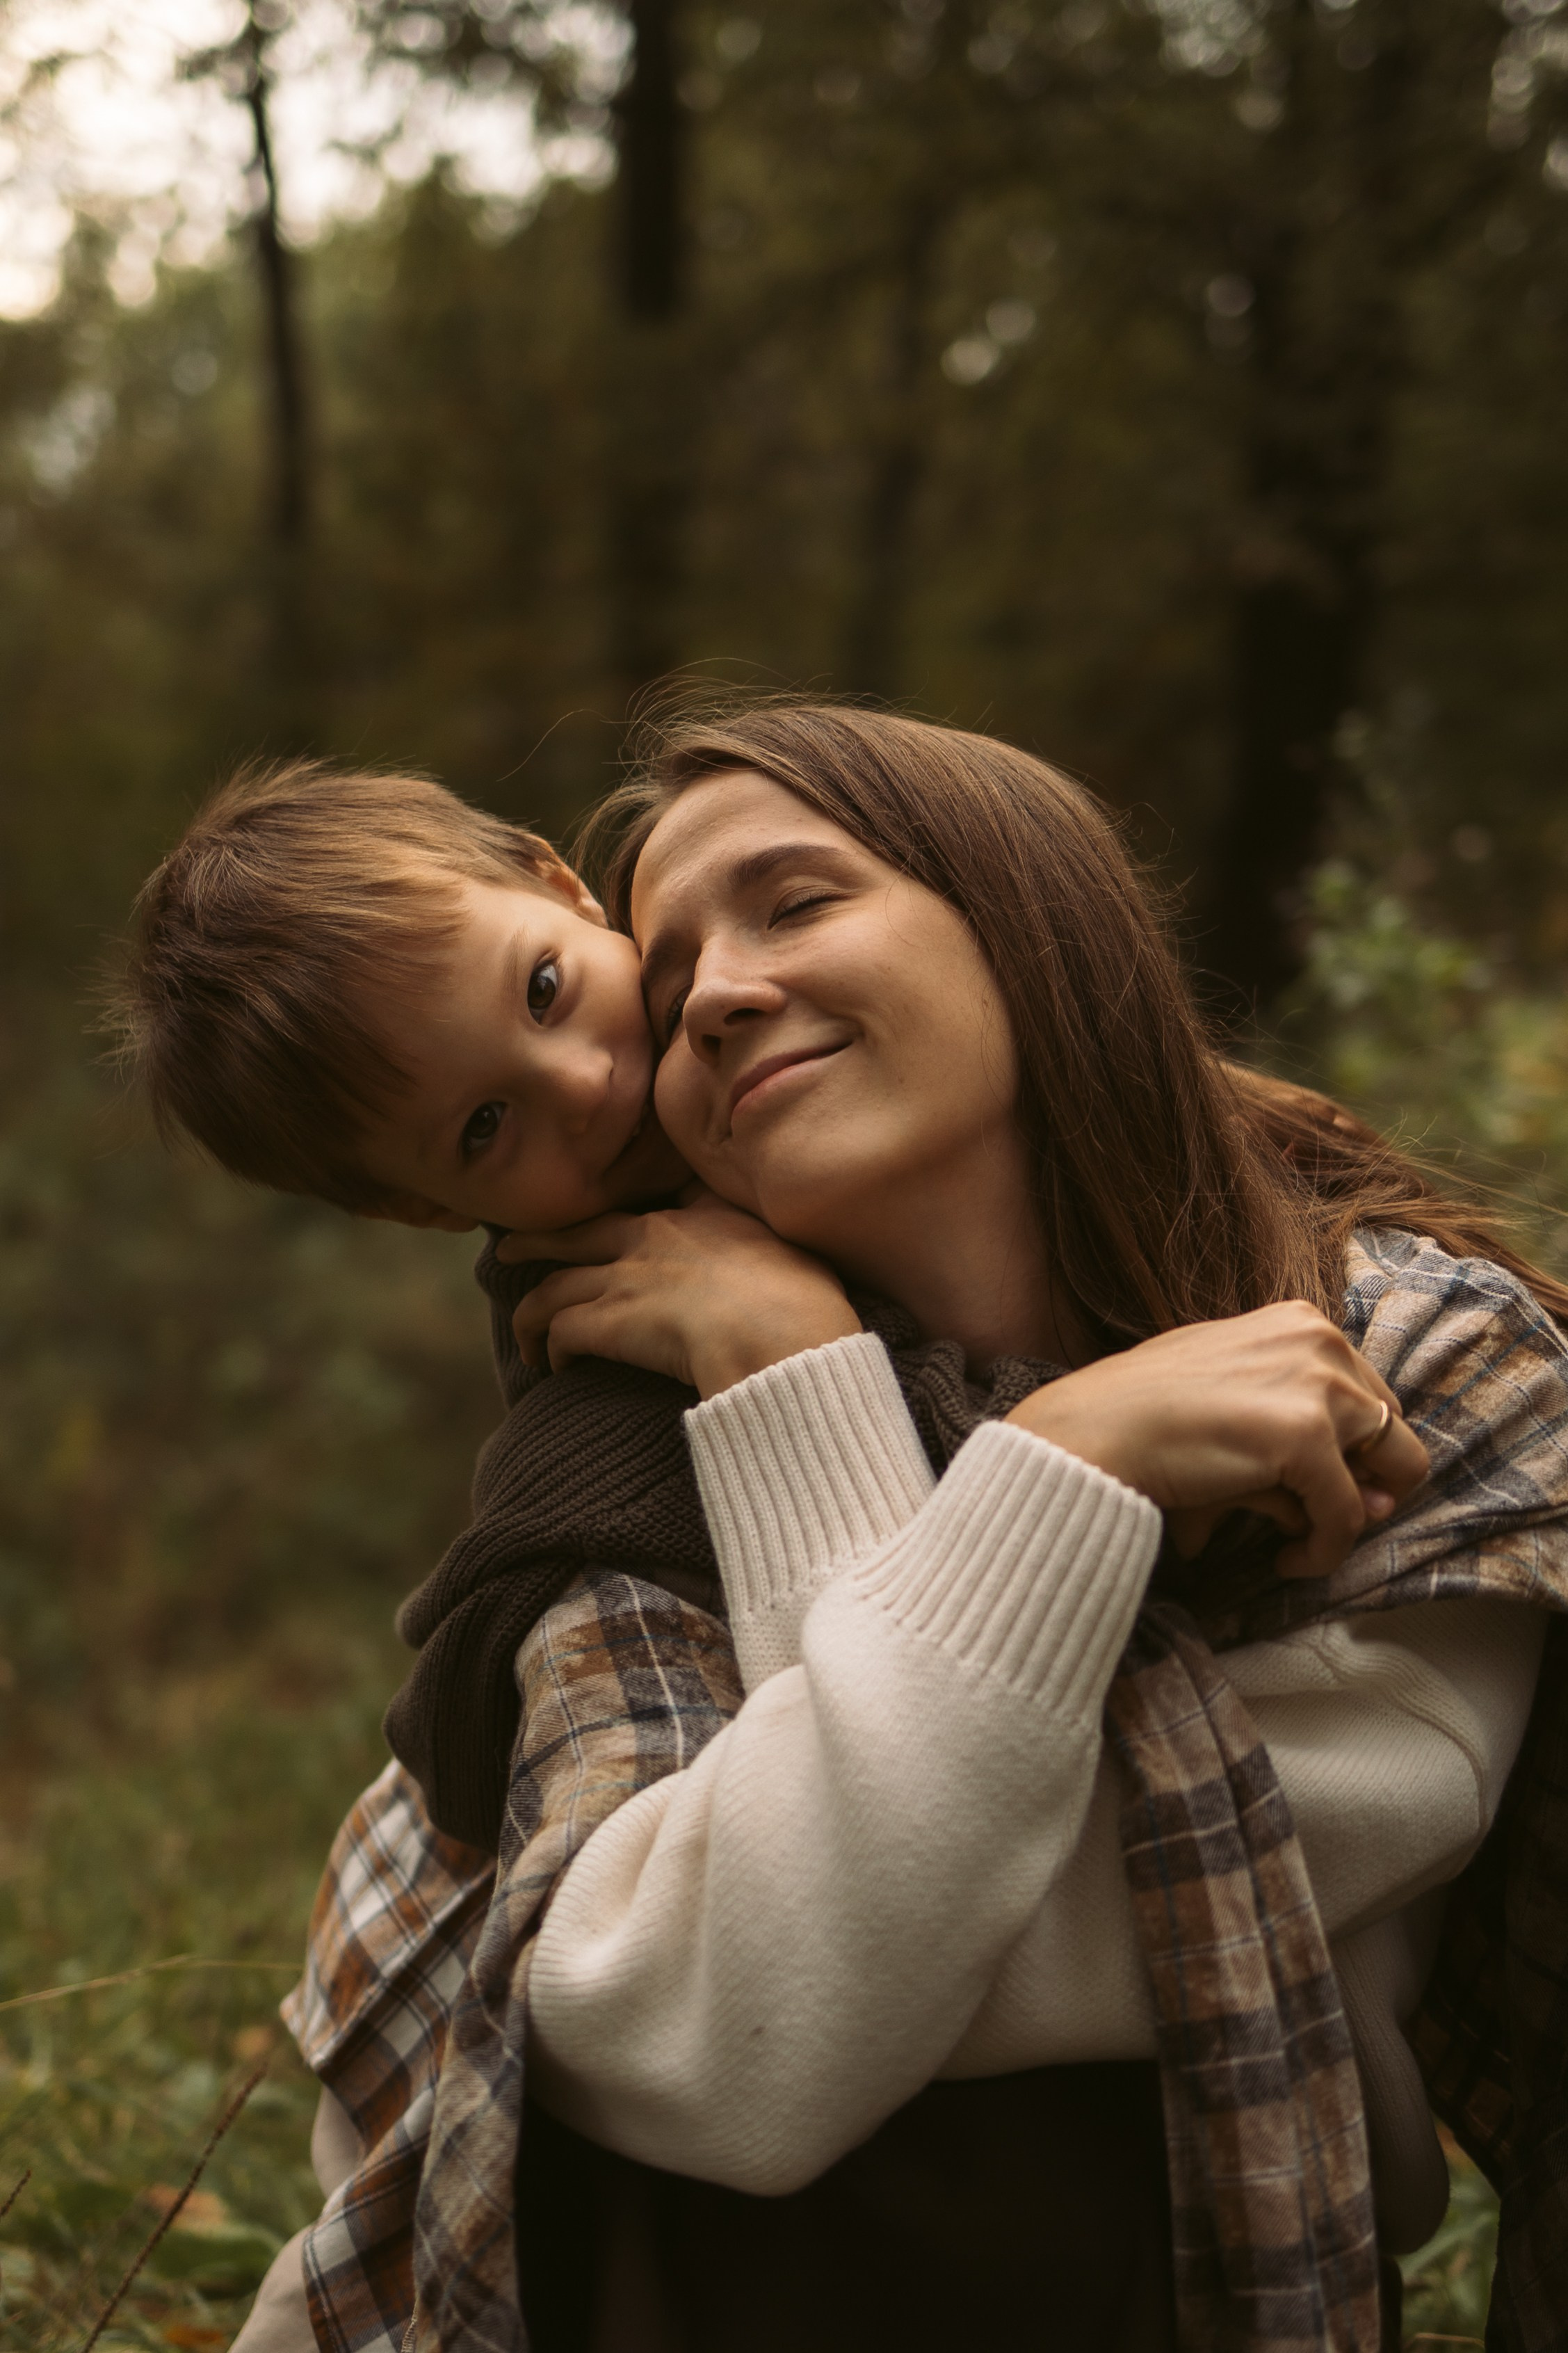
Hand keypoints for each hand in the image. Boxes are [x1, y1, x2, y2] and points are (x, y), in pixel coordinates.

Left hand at [498, 1187, 862, 1396]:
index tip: (602, 1228)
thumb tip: (783, 1267)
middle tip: (510, 1249)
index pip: (645, 1204)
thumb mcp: (797, 1255)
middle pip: (577, 1232)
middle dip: (539, 1241)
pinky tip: (555, 1368)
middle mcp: (655, 1239)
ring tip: (527, 1336)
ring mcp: (628, 1279)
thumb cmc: (806, 1304)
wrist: (782, 1334)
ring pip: (554, 1286)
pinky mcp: (610, 1321)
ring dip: (533, 1313)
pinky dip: (550, 1348)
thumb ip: (772, 1252)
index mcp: (700, 1219)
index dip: (617, 1217)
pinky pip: (559, 1330)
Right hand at [1005, 1300, 1427, 1579]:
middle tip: (1318, 1520)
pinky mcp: (1306, 1438)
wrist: (1094, 1430)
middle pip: (1394, 1430)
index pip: (1369, 1395)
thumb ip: (1298, 1426)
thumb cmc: (1145, 1412)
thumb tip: (1378, 1500)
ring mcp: (1318, 1386)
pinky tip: (1285, 1561)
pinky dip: (1324, 1550)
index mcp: (1301, 1321)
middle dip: (1366, 1483)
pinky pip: (1346, 1515)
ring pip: (1394, 1470)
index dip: (1356, 1452)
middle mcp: (1321, 1340)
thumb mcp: (1231, 1396)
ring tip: (1299, 1544)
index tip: (1324, 1489)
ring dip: (1349, 1518)